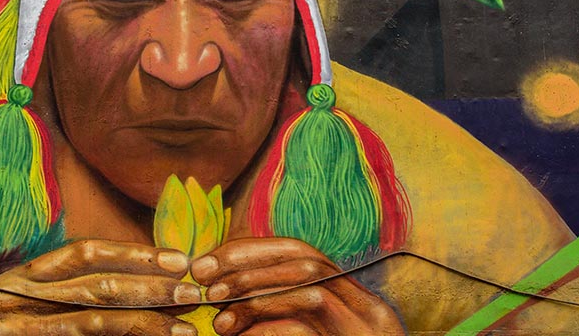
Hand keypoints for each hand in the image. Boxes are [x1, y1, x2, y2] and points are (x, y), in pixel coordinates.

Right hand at [0, 239, 202, 335]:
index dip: (135, 254)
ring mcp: (11, 329)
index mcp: (20, 276)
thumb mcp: (20, 305)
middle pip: (95, 285)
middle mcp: (14, 297)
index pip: (84, 253)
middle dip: (151, 289)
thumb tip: (135, 291)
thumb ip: (64, 296)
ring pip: (91, 322)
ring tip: (182, 330)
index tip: (178, 259)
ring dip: (144, 325)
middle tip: (193, 294)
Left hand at [191, 238, 404, 335]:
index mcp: (357, 303)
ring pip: (309, 294)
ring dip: (256, 301)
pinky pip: (303, 331)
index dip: (251, 252)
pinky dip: (266, 332)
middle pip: (307, 264)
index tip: (209, 264)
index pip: (304, 253)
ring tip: (220, 323)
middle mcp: (370, 312)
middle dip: (249, 270)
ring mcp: (368, 334)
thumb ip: (282, 315)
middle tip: (208, 287)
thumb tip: (224, 293)